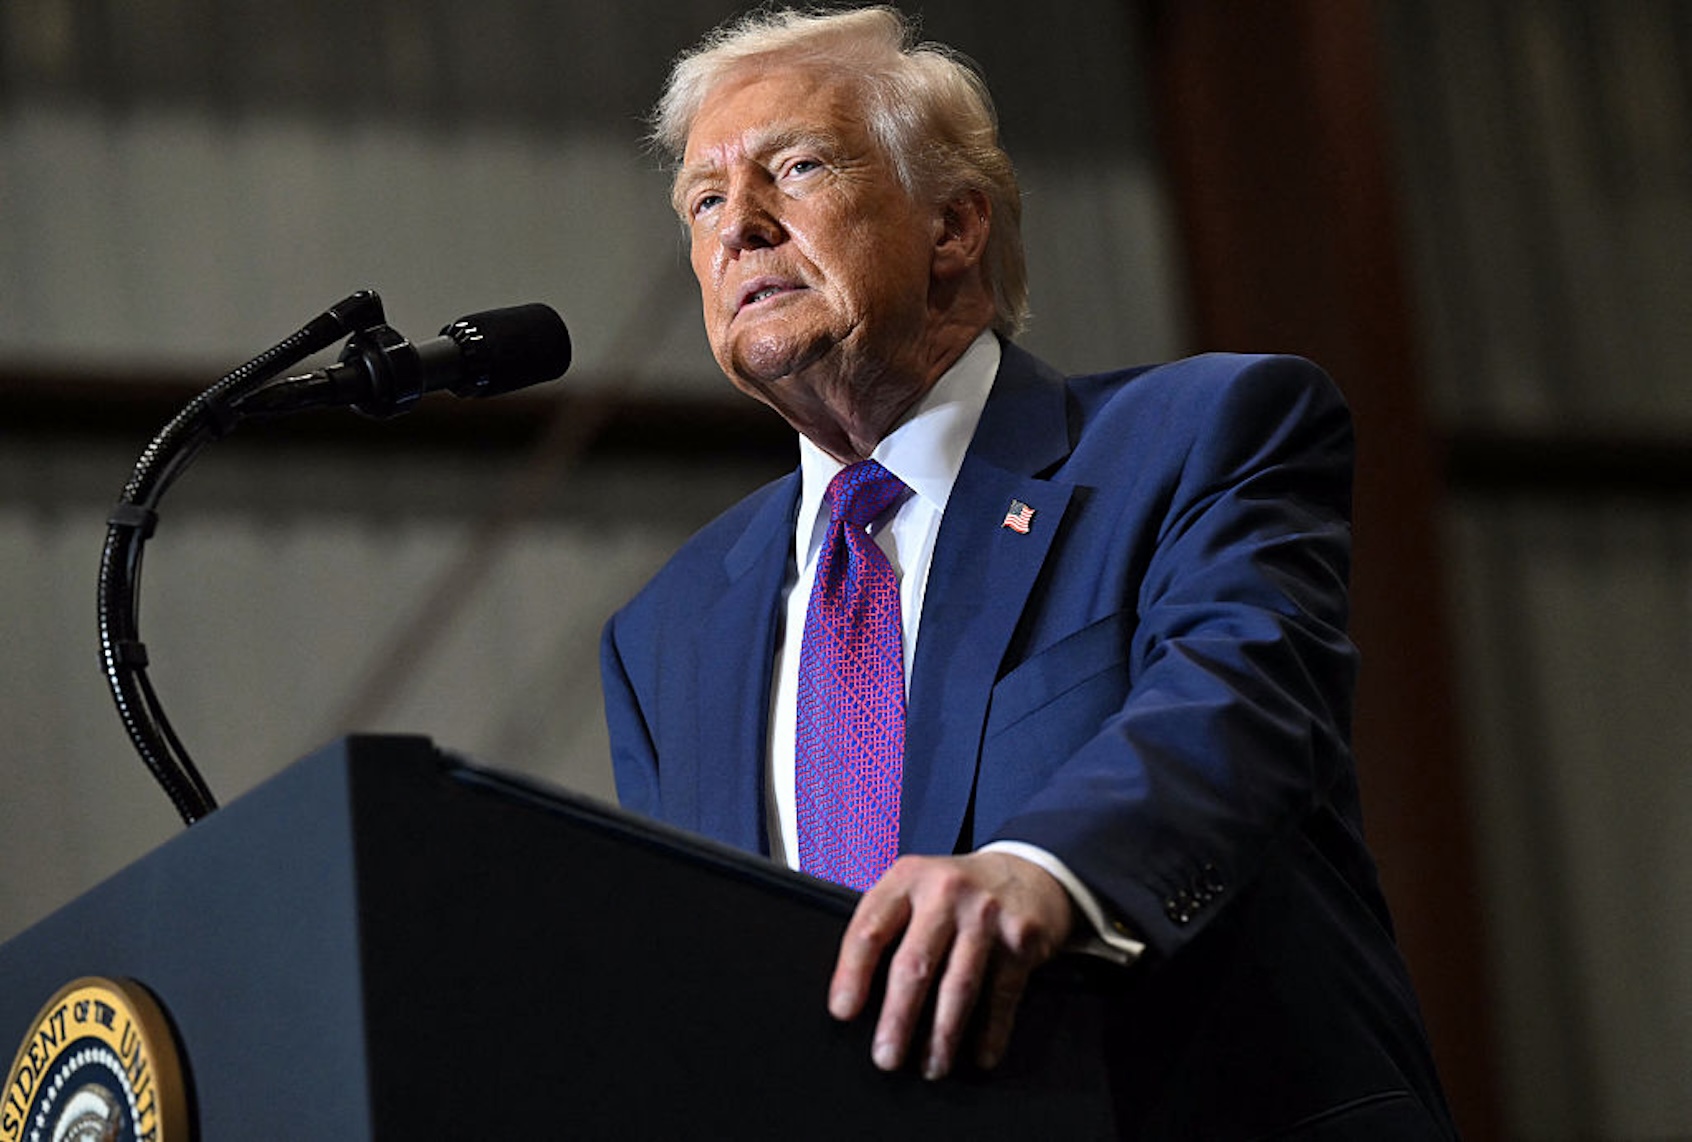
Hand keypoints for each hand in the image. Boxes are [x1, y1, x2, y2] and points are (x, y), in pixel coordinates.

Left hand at [827, 851, 1073, 1079]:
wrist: (1026, 873)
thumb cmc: (955, 892)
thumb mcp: (915, 887)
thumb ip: (886, 924)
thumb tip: (854, 994)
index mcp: (907, 878)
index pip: (870, 929)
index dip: (852, 973)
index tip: (843, 1011)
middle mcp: (946, 892)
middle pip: (915, 964)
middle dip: (898, 1018)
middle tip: (886, 1056)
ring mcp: (986, 914)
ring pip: (959, 985)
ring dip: (943, 1035)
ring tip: (931, 1066)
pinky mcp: (1021, 938)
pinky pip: (1003, 994)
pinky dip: (992, 1030)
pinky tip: (980, 1054)